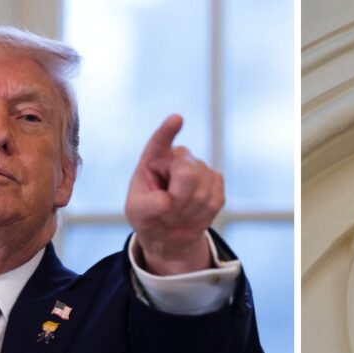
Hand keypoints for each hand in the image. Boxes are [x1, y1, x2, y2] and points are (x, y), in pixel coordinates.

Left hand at [126, 114, 224, 274]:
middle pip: (187, 174)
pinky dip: (203, 214)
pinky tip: (193, 213)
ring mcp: (200, 167)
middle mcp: (178, 157)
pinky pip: (215, 199)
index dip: (168, 131)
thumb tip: (167, 201)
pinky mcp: (216, 180)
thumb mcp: (137, 213)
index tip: (177, 119)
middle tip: (167, 212)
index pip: (160, 142)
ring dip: (189, 210)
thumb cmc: (148, 216)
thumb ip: (147, 205)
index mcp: (154, 158)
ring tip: (178, 214)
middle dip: (178, 199)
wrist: (169, 232)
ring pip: (202, 191)